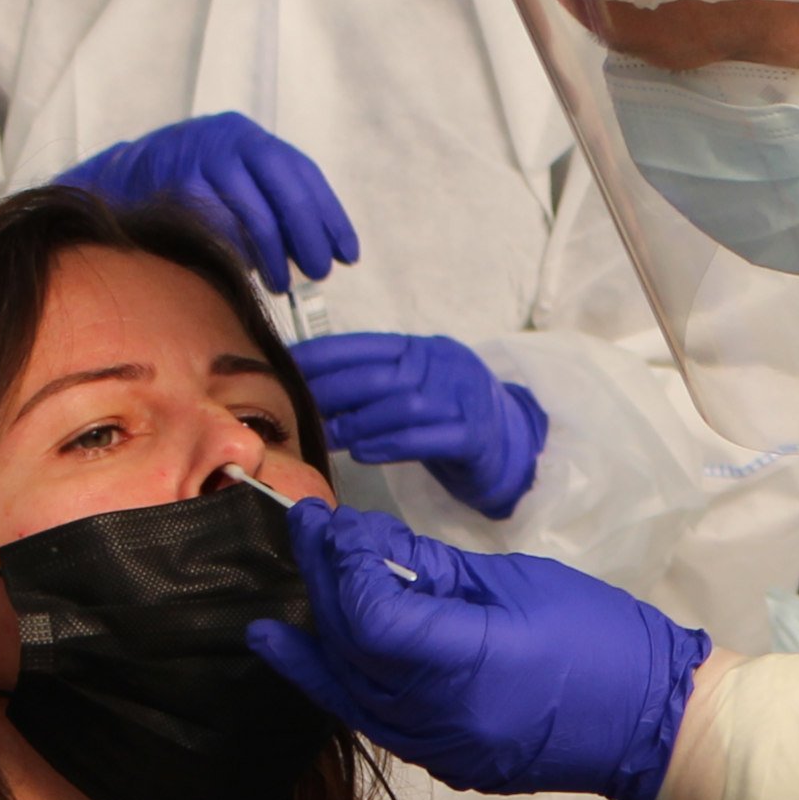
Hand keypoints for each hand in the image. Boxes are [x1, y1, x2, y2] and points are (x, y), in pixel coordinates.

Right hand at [53, 113, 359, 293]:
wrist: (123, 175)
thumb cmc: (194, 185)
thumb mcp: (236, 177)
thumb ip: (275, 201)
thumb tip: (328, 250)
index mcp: (251, 137)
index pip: (305, 176)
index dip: (331, 218)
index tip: (347, 255)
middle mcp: (230, 140)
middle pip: (287, 195)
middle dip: (308, 240)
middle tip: (318, 273)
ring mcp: (201, 160)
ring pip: (255, 215)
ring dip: (274, 256)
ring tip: (281, 282)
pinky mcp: (176, 187)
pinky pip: (220, 228)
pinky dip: (239, 255)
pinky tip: (246, 272)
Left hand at [249, 500, 706, 799]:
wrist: (655, 722)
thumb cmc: (602, 636)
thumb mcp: (519, 583)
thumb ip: (434, 569)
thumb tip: (367, 543)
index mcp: (470, 662)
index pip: (371, 616)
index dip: (344, 565)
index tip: (334, 522)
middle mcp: (442, 718)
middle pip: (352, 650)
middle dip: (323, 585)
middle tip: (306, 531)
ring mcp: (441, 750)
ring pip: (351, 694)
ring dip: (315, 646)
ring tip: (282, 607)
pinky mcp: (445, 765)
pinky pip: (375, 721)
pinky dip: (342, 686)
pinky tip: (315, 661)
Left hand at [292, 331, 548, 518]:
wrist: (512, 444)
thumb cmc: (450, 417)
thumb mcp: (417, 387)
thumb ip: (376, 382)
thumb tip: (312, 386)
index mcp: (425, 350)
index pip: (368, 345)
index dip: (325, 354)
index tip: (286, 364)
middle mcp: (445, 367)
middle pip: (381, 374)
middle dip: (333, 390)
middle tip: (299, 407)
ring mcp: (464, 400)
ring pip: (402, 406)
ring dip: (358, 422)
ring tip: (328, 436)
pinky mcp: (474, 436)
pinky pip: (427, 439)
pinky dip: (390, 445)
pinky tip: (363, 453)